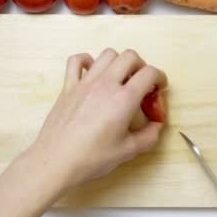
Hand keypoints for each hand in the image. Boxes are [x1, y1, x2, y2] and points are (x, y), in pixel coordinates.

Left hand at [29, 48, 167, 189]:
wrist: (56, 161)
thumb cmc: (92, 158)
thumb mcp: (128, 151)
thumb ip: (149, 136)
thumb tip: (157, 126)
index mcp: (124, 99)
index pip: (149, 73)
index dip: (160, 78)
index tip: (159, 88)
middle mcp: (105, 84)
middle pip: (130, 56)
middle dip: (141, 66)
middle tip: (142, 84)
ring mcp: (85, 83)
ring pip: (107, 54)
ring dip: (118, 62)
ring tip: (120, 79)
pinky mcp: (68, 87)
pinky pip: (76, 61)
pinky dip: (87, 61)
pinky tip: (92, 74)